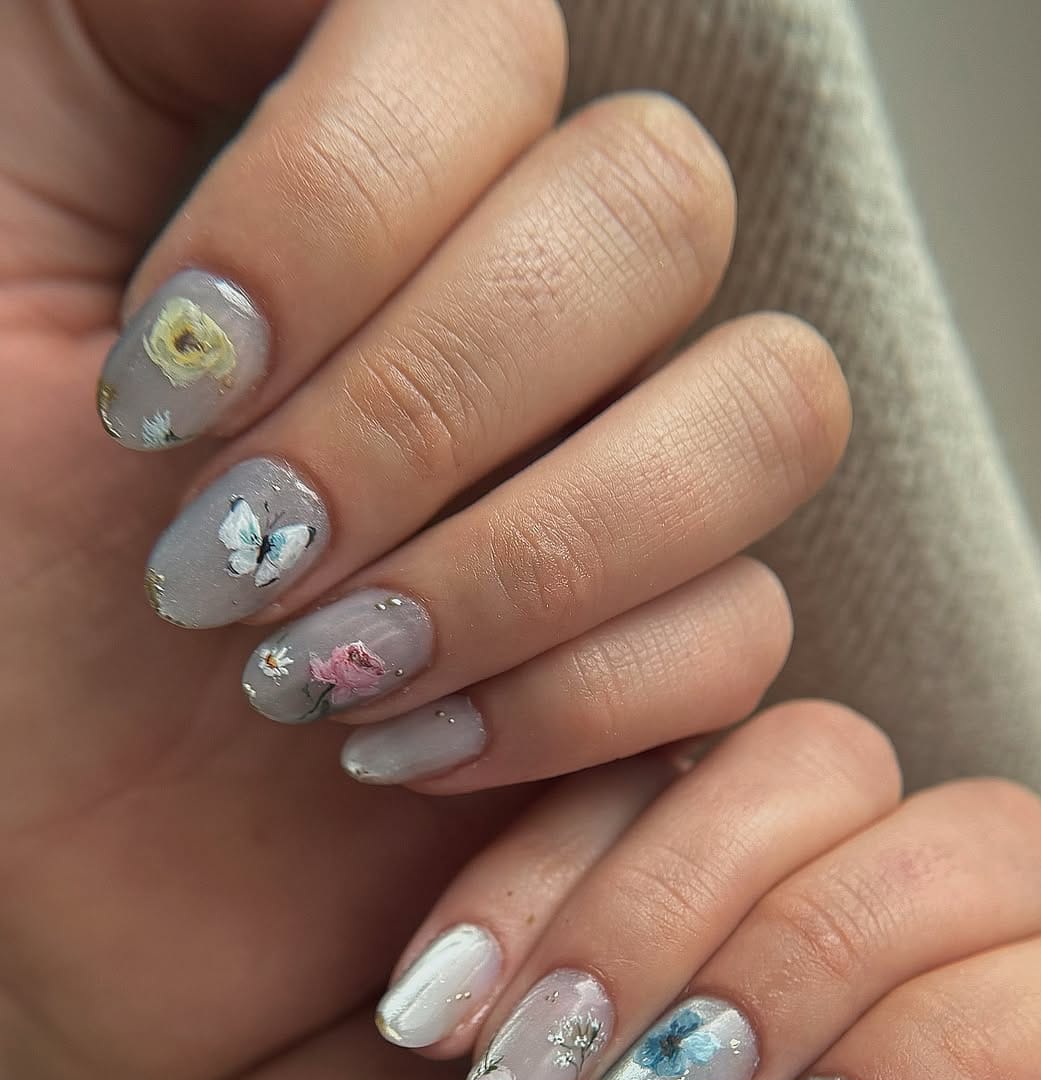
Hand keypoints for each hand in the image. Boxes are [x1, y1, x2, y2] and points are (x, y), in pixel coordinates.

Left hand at [0, 0, 847, 1079]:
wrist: (46, 839)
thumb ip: (107, 49)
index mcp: (367, 169)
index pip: (483, 37)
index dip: (342, 202)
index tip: (167, 383)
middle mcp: (520, 298)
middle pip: (655, 210)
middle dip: (426, 407)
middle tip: (236, 550)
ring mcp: (619, 475)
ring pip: (768, 406)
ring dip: (533, 556)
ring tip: (326, 669)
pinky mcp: (664, 654)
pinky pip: (745, 629)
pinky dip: (574, 700)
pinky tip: (404, 753)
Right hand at [27, 704, 1040, 1079]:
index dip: (959, 1043)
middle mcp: (904, 989)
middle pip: (984, 847)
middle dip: (801, 966)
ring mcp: (761, 888)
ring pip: (823, 760)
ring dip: (656, 918)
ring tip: (538, 1075)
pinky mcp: (625, 826)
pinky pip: (645, 751)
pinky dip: (538, 877)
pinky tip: (451, 1012)